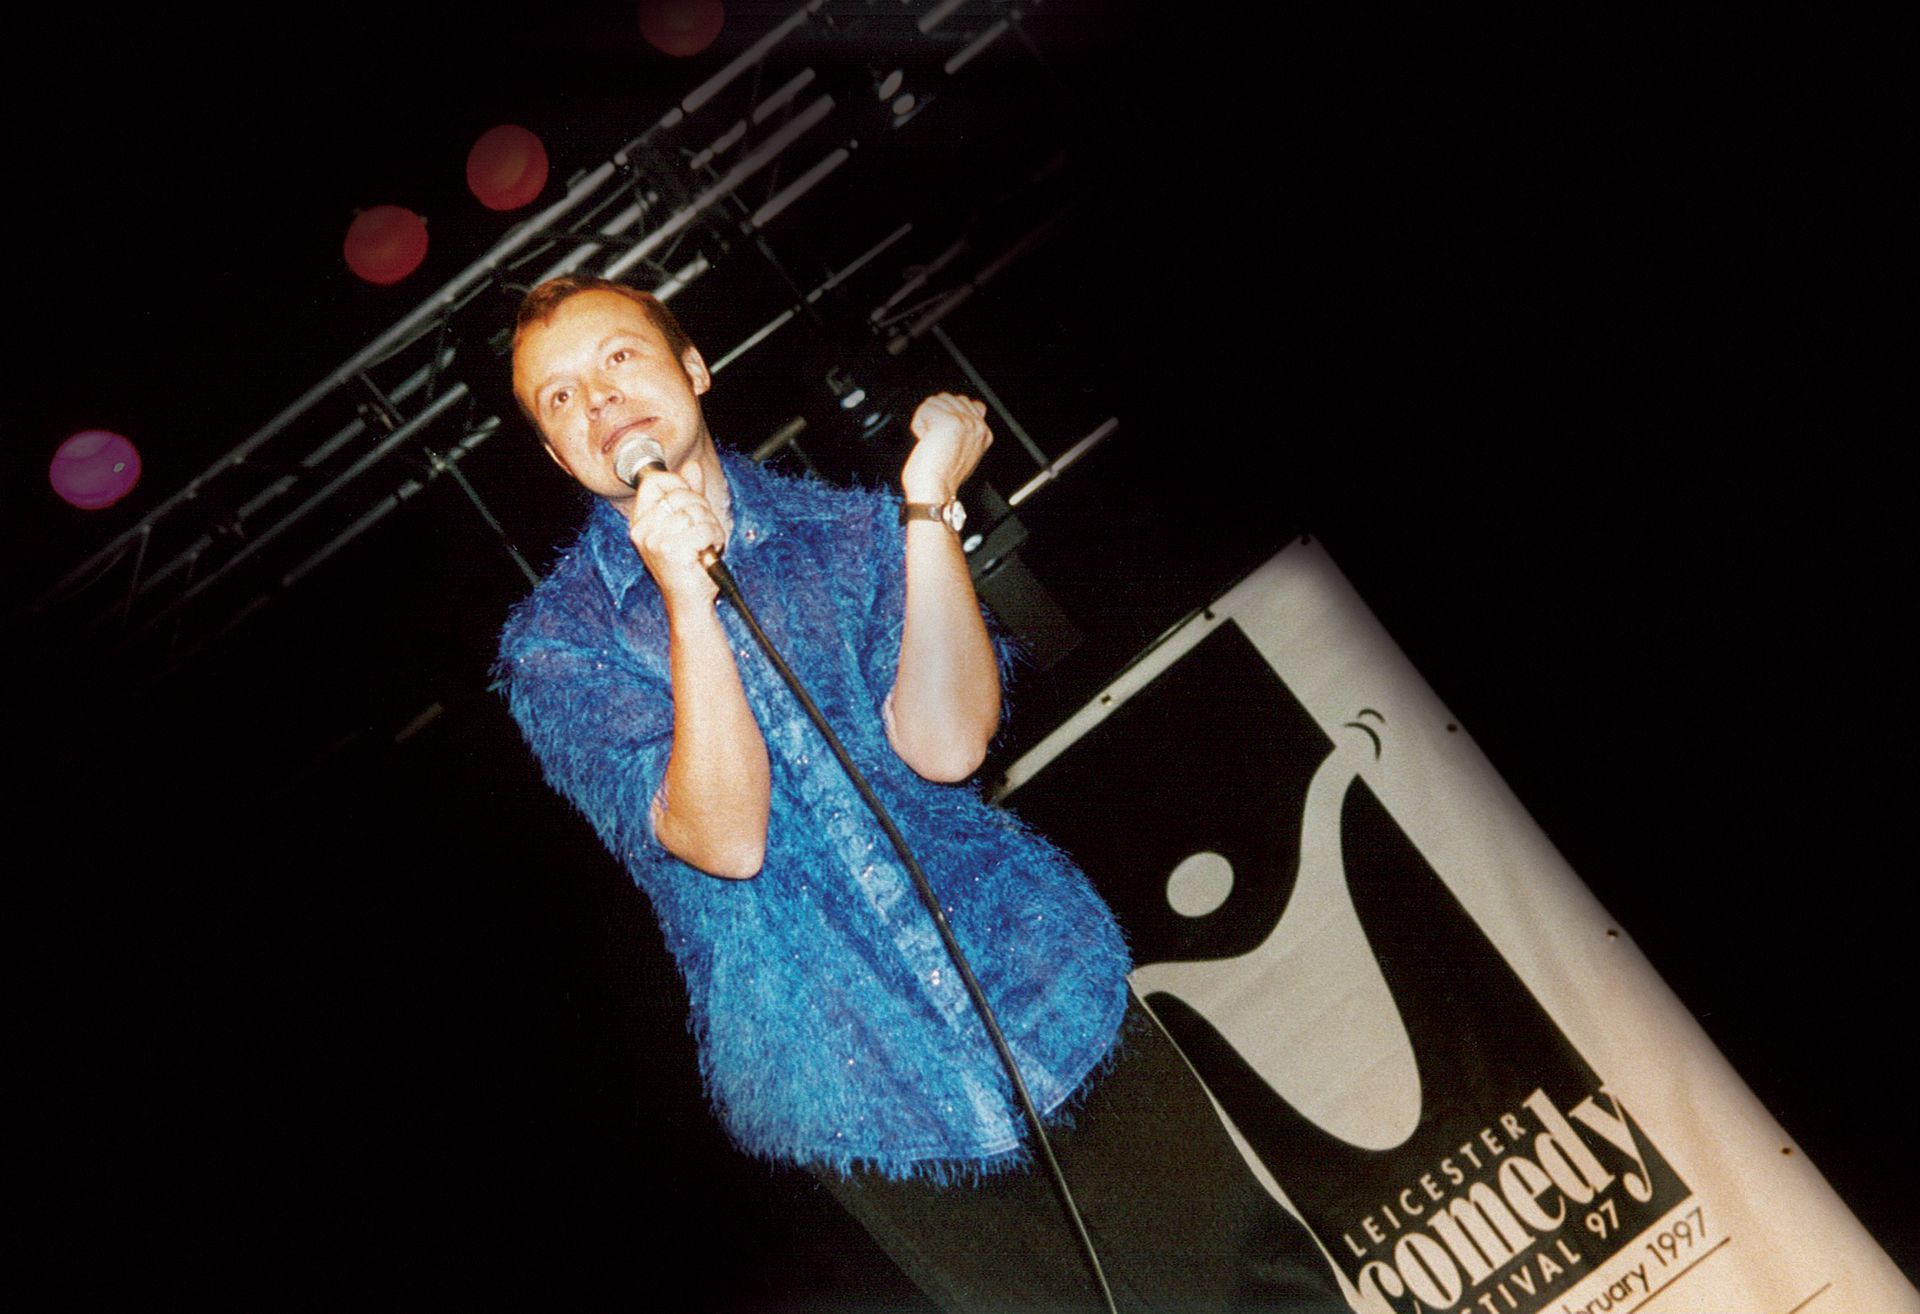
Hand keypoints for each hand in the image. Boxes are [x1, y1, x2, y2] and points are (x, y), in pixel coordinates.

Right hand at [629, 458, 723, 612]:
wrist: (689, 602)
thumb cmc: (687, 565)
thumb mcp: (687, 523)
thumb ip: (689, 493)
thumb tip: (692, 466)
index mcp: (641, 521)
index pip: (655, 482)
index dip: (679, 484)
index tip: (690, 500)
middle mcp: (642, 530)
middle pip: (680, 493)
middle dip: (701, 509)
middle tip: (701, 531)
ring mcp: (655, 541)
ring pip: (695, 511)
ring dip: (710, 526)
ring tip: (704, 543)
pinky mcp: (672, 552)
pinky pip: (705, 528)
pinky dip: (715, 538)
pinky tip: (707, 552)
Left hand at [901, 393, 991, 504]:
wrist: (935, 493)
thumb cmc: (941, 479)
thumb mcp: (961, 452)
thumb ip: (963, 430)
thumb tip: (953, 411)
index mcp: (984, 433)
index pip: (964, 401)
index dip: (946, 414)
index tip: (942, 436)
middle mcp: (977, 425)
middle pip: (947, 398)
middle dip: (934, 416)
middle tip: (936, 441)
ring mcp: (964, 422)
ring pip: (934, 402)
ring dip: (925, 421)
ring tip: (931, 442)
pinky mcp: (948, 421)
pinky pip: (924, 409)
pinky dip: (918, 425)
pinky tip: (926, 441)